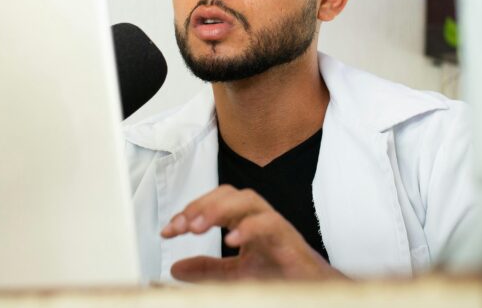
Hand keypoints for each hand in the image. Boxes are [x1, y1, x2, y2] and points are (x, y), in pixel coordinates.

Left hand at [160, 184, 343, 281]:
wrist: (313, 289)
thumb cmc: (279, 275)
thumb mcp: (235, 274)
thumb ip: (207, 269)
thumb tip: (176, 268)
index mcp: (245, 220)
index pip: (214, 202)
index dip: (189, 211)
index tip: (168, 231)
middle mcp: (259, 216)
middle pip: (229, 193)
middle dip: (201, 206)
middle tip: (180, 227)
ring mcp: (276, 225)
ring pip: (249, 199)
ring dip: (220, 209)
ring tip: (198, 227)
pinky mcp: (289, 239)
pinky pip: (270, 223)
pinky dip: (249, 228)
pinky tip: (231, 240)